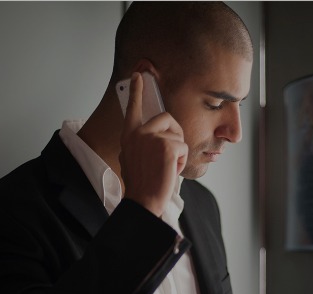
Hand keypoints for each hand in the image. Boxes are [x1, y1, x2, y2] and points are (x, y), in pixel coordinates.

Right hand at [119, 72, 187, 216]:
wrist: (143, 200)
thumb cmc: (140, 183)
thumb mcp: (132, 158)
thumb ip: (140, 143)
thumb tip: (151, 136)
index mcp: (129, 135)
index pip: (133, 107)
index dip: (136, 90)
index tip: (138, 75)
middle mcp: (138, 132)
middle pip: (166, 118)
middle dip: (174, 134)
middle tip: (169, 154)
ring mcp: (152, 138)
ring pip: (178, 134)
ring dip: (178, 151)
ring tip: (166, 166)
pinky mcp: (167, 145)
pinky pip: (184, 146)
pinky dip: (181, 160)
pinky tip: (170, 170)